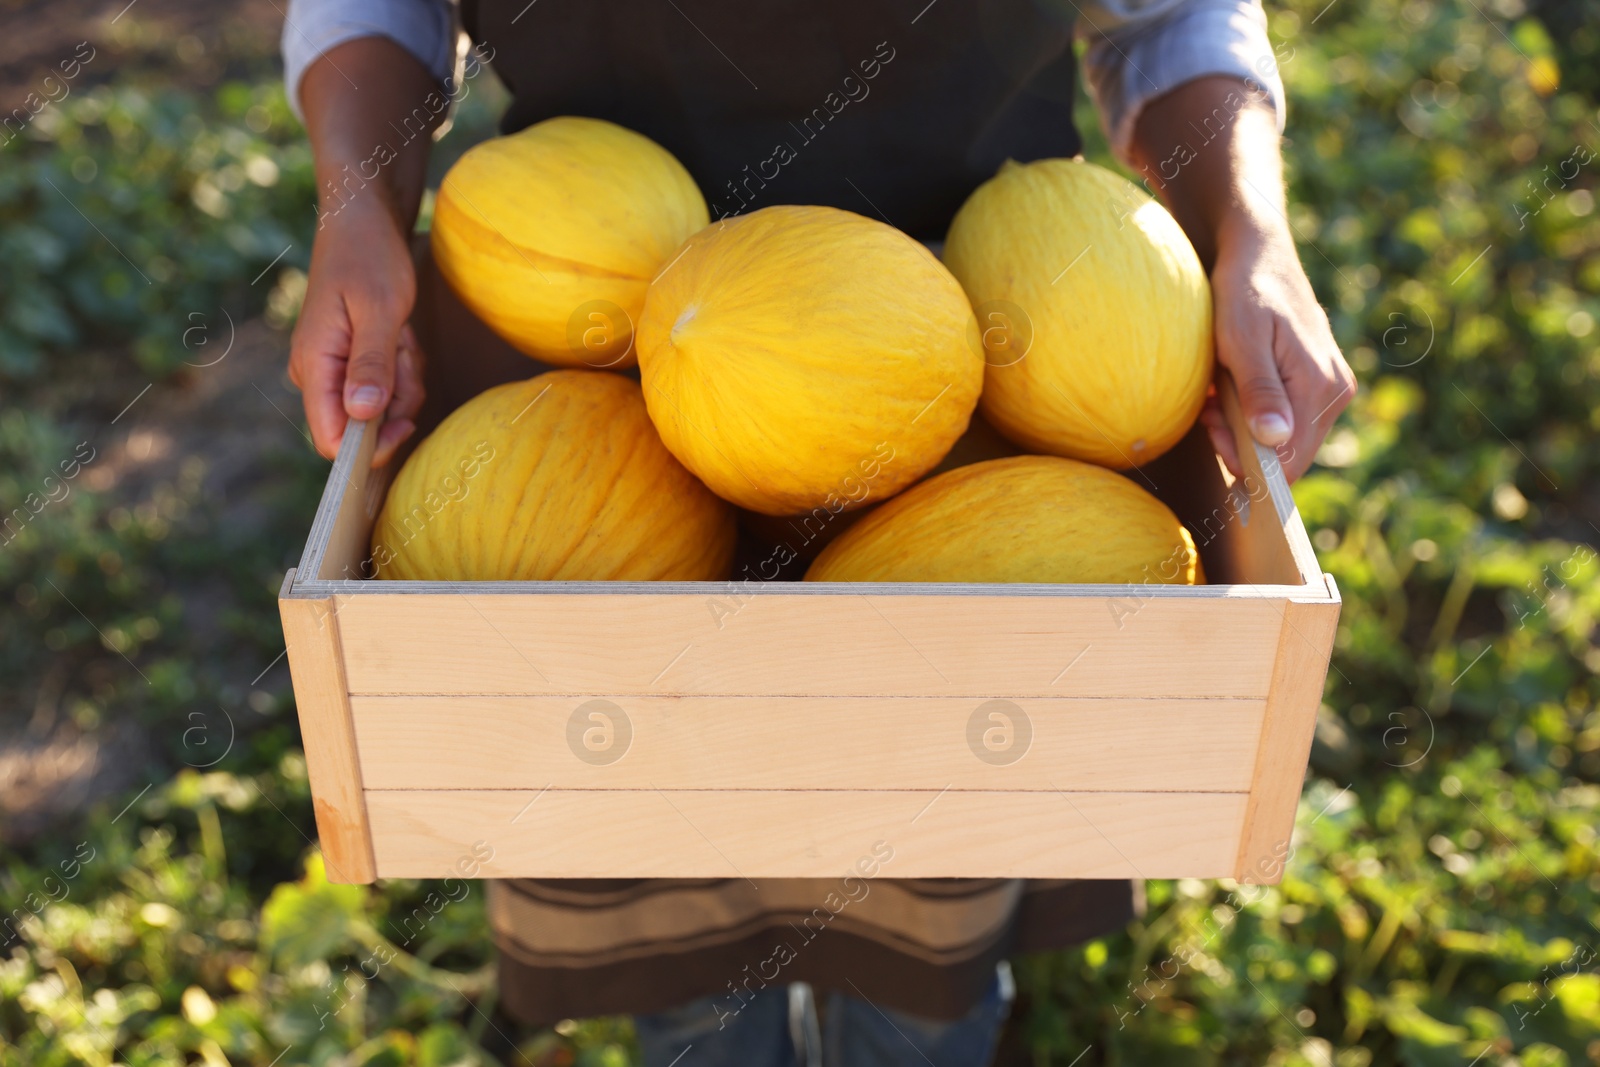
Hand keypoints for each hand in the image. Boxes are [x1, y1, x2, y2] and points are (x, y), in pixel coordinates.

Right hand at [288, 197, 424, 466]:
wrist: (362, 219)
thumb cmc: (370, 256)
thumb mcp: (380, 310)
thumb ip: (372, 365)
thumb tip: (363, 415)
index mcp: (314, 365)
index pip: (331, 440)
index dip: (370, 446)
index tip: (405, 421)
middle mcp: (316, 373)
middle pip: (363, 427)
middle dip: (397, 401)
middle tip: (407, 355)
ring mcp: (333, 367)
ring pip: (379, 407)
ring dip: (404, 379)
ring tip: (403, 336)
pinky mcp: (350, 360)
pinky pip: (385, 385)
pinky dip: (402, 366)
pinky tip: (401, 335)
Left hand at [1199, 222, 1356, 482]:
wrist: (1259, 254)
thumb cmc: (1244, 292)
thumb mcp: (1241, 340)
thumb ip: (1259, 390)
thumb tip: (1274, 440)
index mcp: (1322, 386)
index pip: (1290, 461)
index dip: (1250, 465)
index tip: (1215, 436)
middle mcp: (1336, 392)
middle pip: (1287, 454)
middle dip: (1243, 445)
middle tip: (1210, 413)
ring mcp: (1330, 387)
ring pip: (1282, 438)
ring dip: (1242, 429)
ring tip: (1217, 397)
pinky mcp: (1317, 381)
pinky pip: (1283, 417)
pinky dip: (1251, 414)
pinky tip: (1229, 392)